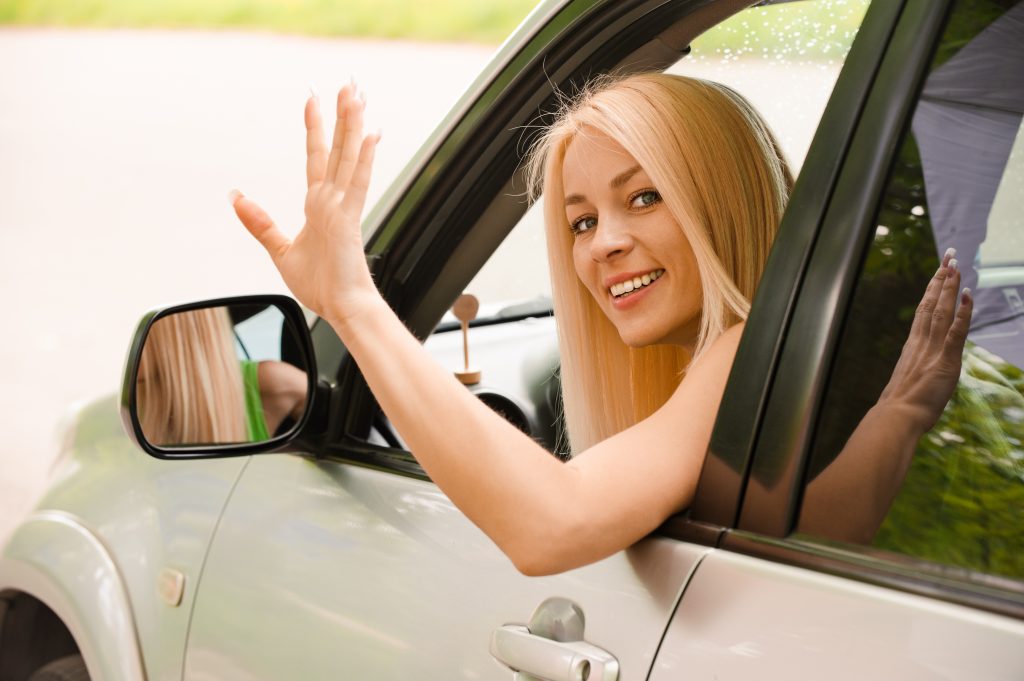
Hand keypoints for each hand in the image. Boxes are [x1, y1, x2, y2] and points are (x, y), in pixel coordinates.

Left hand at [231, 84, 381, 324]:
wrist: (342, 308)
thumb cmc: (321, 285)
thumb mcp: (279, 250)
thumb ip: (260, 222)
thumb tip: (235, 197)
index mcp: (319, 206)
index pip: (318, 158)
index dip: (315, 129)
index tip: (314, 101)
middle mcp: (333, 201)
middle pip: (338, 149)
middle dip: (341, 116)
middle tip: (347, 84)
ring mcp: (343, 208)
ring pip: (348, 158)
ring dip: (353, 125)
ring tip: (356, 95)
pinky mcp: (350, 221)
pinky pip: (357, 184)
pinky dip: (364, 160)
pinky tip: (371, 135)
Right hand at [878, 248, 973, 432]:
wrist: (897, 417)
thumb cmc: (900, 408)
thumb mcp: (906, 383)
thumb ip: (915, 372)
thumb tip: (915, 373)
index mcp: (913, 347)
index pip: (924, 311)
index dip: (931, 290)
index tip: (938, 271)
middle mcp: (921, 342)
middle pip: (931, 304)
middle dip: (941, 279)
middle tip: (949, 256)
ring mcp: (932, 350)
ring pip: (942, 311)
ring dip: (950, 287)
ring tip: (956, 266)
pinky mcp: (945, 360)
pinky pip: (956, 331)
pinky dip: (962, 312)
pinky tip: (967, 295)